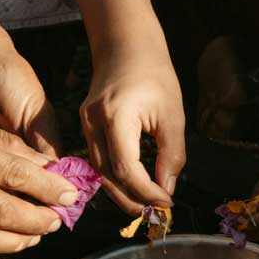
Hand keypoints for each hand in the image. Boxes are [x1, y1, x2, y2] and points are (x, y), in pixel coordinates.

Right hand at [80, 40, 184, 213]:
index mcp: (115, 117)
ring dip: (121, 193)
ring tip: (145, 205)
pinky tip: (132, 187)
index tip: (167, 202)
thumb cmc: (155, 74)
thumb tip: (167, 190)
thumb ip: (171, 155)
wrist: (126, 45)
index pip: (126, 169)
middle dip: (131, 200)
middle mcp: (93, 123)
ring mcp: (85, 125)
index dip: (146, 192)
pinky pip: (97, 160)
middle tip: (155, 212)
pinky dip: (114, 178)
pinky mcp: (86, 126)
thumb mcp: (173, 116)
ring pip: (98, 172)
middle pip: (107, 176)